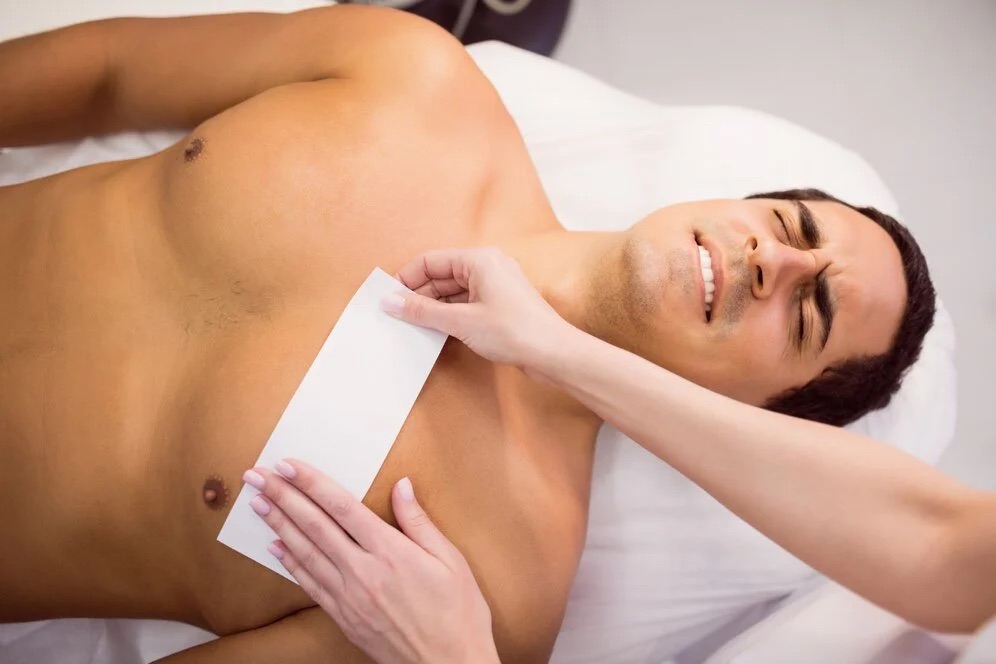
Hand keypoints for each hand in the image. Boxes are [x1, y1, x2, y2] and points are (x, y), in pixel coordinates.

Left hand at [243, 461, 498, 663]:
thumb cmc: (458, 614)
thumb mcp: (451, 561)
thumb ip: (419, 521)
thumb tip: (402, 485)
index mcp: (391, 552)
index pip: (342, 508)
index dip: (312, 483)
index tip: (289, 465)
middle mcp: (363, 572)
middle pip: (315, 526)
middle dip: (283, 497)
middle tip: (257, 475)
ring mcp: (349, 597)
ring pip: (305, 553)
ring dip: (278, 524)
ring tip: (257, 502)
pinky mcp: (343, 617)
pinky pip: (310, 584)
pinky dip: (290, 563)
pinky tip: (275, 547)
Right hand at [382, 247, 572, 372]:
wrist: (554, 354)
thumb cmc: (515, 331)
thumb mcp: (460, 321)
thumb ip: (422, 311)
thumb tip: (390, 301)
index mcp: (479, 259)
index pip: (430, 260)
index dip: (407, 278)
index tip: (389, 299)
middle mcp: (488, 266)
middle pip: (441, 274)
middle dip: (418, 295)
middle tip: (397, 316)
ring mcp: (496, 286)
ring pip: (453, 291)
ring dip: (433, 307)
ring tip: (413, 326)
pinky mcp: (500, 305)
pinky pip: (466, 303)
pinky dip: (449, 314)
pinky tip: (436, 331)